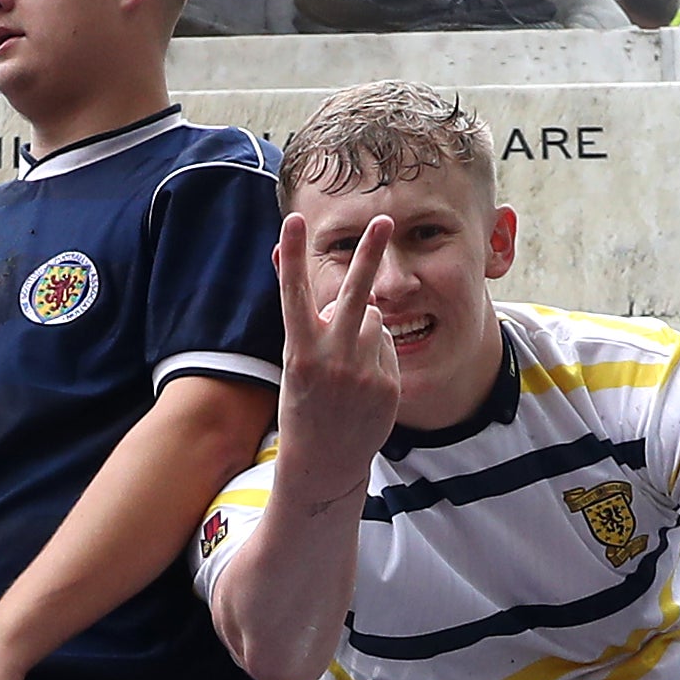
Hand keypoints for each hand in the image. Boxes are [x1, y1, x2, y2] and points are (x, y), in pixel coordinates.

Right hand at [273, 205, 403, 457]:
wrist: (325, 460)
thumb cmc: (304, 402)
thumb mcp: (293, 359)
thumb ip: (303, 317)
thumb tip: (290, 260)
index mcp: (300, 350)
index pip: (295, 293)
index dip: (293, 255)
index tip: (292, 220)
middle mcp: (332, 358)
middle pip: (355, 294)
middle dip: (370, 254)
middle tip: (385, 220)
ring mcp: (363, 372)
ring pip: (373, 319)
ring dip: (364, 329)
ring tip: (348, 364)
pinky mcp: (387, 384)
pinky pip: (388, 345)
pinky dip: (378, 354)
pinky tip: (363, 382)